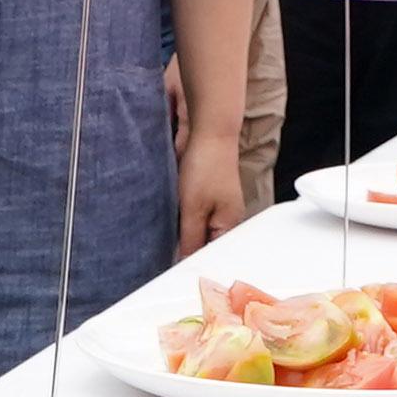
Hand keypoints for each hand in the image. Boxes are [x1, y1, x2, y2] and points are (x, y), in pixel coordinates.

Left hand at [175, 133, 242, 256]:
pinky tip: (174, 211)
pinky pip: (195, 212)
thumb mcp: (193, 210)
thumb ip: (190, 239)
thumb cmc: (207, 166)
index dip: (192, 260)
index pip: (210, 254)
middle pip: (205, 242)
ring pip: (198, 227)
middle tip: (167, 248)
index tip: (172, 264)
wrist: (210, 131)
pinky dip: (184, 214)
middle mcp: (227, 217)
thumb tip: (185, 262)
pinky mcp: (209, 193)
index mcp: (230, 225)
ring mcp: (219, 204)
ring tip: (170, 227)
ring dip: (184, 228)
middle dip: (187, 244)